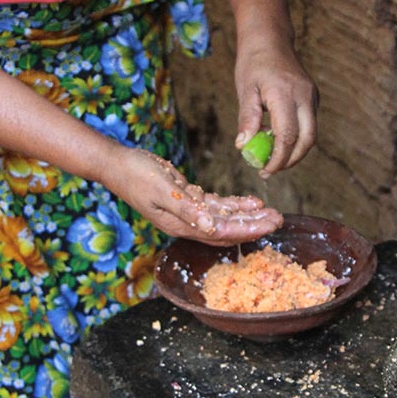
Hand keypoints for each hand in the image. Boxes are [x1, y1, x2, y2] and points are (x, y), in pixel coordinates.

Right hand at [111, 148, 283, 244]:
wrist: (116, 164)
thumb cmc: (135, 176)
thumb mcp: (161, 191)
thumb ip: (186, 210)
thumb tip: (210, 227)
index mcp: (181, 225)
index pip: (222, 233)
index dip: (247, 230)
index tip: (269, 226)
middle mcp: (187, 224)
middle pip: (228, 229)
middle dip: (254, 226)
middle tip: (280, 220)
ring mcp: (187, 213)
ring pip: (225, 218)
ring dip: (248, 216)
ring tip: (272, 213)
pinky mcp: (187, 199)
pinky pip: (216, 206)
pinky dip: (234, 205)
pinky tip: (251, 202)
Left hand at [234, 35, 317, 177]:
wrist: (270, 39)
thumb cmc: (253, 64)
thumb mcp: (245, 90)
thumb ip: (247, 118)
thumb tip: (244, 147)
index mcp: (285, 94)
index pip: (287, 136)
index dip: (278, 159)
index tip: (263, 170)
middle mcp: (305, 96)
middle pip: (307, 140)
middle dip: (290, 160)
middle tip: (270, 170)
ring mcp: (312, 97)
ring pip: (310, 134)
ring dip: (294, 151)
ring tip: (272, 157)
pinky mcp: (313, 97)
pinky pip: (308, 124)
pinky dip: (295, 137)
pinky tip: (276, 138)